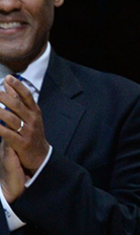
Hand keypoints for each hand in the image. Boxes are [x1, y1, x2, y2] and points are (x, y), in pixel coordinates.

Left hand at [0, 76, 49, 194]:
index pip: (27, 96)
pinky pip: (7, 134)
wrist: (41, 156)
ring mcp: (27, 132)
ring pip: (11, 119)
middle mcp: (32, 120)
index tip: (8, 78)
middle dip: (4, 98)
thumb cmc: (32, 133)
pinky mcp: (21, 144)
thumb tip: (8, 83)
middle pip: (17, 106)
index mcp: (34, 112)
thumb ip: (18, 99)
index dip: (18, 87)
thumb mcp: (29, 115)